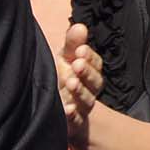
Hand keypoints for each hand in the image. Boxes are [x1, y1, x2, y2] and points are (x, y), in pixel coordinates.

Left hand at [59, 22, 101, 149]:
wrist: (53, 109)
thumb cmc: (61, 77)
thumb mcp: (65, 58)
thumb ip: (72, 44)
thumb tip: (79, 26)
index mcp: (88, 73)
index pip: (95, 64)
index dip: (90, 57)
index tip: (80, 50)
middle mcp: (88, 90)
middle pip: (94, 82)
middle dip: (87, 73)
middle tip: (77, 64)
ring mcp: (81, 107)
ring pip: (86, 100)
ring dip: (80, 91)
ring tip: (71, 83)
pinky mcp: (72, 123)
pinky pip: (76, 121)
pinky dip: (73, 115)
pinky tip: (68, 110)